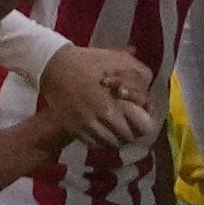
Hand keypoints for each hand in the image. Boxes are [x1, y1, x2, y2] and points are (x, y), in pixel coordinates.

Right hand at [39, 44, 157, 151]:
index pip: (145, 125)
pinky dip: (102, 141)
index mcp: (120, 100)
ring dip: (117, 138)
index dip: (147, 120)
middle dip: (133, 131)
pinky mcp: (75, 130)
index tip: (142, 114)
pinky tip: (102, 131)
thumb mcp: (120, 59)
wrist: (56, 66)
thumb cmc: (90, 61)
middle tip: (130, 124)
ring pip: (113, 144)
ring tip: (116, 129)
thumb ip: (140, 74)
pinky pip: (95, 145)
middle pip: (130, 137)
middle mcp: (107, 116)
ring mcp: (90, 125)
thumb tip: (147, 93)